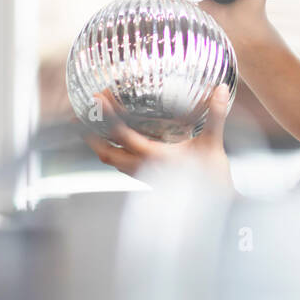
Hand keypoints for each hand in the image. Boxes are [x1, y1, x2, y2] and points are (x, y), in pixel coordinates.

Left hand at [83, 87, 234, 194]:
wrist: (213, 209)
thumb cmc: (212, 178)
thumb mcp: (213, 144)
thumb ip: (215, 115)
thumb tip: (221, 89)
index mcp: (153, 156)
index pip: (121, 133)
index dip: (107, 114)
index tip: (98, 97)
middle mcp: (143, 167)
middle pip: (105, 152)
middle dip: (89, 134)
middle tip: (78, 116)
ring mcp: (143, 175)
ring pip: (111, 161)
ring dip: (98, 144)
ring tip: (90, 128)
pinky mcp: (147, 179)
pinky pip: (121, 165)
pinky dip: (112, 151)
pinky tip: (118, 143)